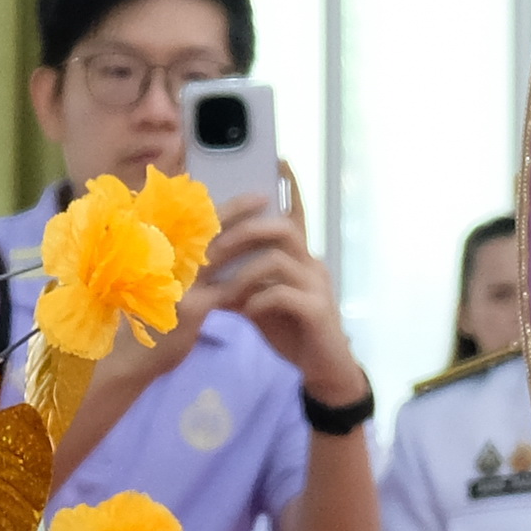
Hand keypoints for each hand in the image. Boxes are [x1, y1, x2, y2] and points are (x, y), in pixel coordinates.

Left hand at [192, 196, 364, 407]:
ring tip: (225, 293)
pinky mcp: (317, 311)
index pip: (295, 215)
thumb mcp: (261, 301)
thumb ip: (242, 282)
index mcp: (300, 258)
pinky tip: (247, 312)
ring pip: (278, 259)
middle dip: (242, 234)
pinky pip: (283, 293)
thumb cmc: (291, 330)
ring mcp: (317, 286)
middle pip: (281, 228)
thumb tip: (208, 272)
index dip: (289, 188)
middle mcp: (311, 264)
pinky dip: (258, 300)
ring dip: (243, 274)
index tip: (279, 161)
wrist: (322, 369)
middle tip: (212, 255)